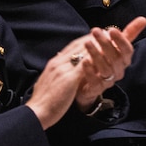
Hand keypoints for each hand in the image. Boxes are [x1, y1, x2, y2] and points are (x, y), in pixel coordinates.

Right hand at [26, 19, 145, 128]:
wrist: (35, 112)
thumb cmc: (43, 101)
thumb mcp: (50, 82)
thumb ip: (57, 73)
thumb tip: (63, 69)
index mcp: (54, 63)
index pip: (71, 46)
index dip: (85, 40)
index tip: (96, 35)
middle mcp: (58, 63)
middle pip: (78, 45)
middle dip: (93, 38)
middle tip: (107, 32)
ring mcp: (63, 70)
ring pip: (82, 52)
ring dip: (97, 45)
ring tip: (110, 40)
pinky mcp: (68, 80)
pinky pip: (84, 66)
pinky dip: (95, 59)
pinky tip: (106, 57)